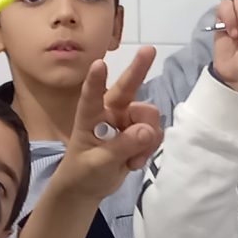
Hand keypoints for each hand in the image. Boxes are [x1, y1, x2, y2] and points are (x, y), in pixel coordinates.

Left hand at [49, 48, 164, 198]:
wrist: (88, 187)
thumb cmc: (82, 171)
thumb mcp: (98, 163)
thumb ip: (121, 146)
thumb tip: (148, 131)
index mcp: (90, 116)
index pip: (92, 96)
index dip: (96, 81)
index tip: (99, 64)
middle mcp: (110, 112)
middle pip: (128, 88)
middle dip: (138, 69)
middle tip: (150, 49)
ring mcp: (126, 121)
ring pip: (149, 117)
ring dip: (147, 138)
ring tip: (131, 158)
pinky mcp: (138, 133)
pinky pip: (155, 134)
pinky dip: (149, 149)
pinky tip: (134, 162)